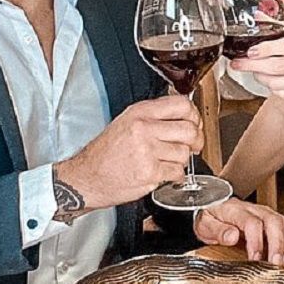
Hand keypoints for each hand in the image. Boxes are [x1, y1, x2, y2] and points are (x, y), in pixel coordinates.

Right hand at [54, 95, 202, 215]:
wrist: (86, 177)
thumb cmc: (105, 153)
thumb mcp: (126, 122)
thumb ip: (154, 116)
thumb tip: (184, 117)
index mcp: (140, 112)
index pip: (182, 105)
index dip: (194, 116)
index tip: (195, 124)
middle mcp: (144, 128)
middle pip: (189, 130)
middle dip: (196, 141)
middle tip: (193, 146)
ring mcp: (147, 150)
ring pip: (185, 153)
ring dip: (181, 160)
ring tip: (168, 161)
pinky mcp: (149, 172)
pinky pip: (177, 172)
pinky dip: (175, 175)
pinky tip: (163, 173)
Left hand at [194, 199, 283, 266]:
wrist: (212, 206)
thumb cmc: (210, 217)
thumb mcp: (205, 224)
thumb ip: (218, 230)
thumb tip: (232, 236)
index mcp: (236, 210)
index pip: (252, 223)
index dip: (256, 242)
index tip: (255, 258)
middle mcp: (253, 209)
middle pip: (273, 221)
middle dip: (278, 244)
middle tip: (277, 263)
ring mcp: (264, 212)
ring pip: (283, 222)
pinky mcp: (270, 218)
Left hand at [229, 24, 283, 97]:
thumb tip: (261, 18)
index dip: (267, 50)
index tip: (251, 50)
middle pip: (278, 68)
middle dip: (253, 66)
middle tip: (237, 63)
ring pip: (278, 83)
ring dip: (258, 77)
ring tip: (248, 68)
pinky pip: (283, 92)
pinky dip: (270, 86)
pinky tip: (265, 77)